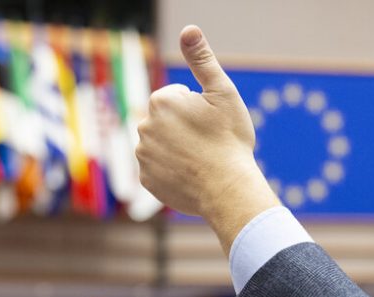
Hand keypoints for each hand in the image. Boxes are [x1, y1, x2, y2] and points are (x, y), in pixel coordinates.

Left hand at [136, 25, 279, 254]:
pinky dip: (171, 171)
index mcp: (161, 101)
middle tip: (207, 142)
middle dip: (184, 127)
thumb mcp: (222, 93)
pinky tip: (190, 175)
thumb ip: (202, 59)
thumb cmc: (229, 140)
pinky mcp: (146, 180)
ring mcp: (143, 156)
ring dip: (176, 149)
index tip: (210, 124)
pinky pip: (158, 169)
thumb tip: (189, 29)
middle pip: (167, 120)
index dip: (198, 109)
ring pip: (161, 145)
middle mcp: (144, 126)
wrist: (228, 189)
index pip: (178, 97)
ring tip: (199, 160)